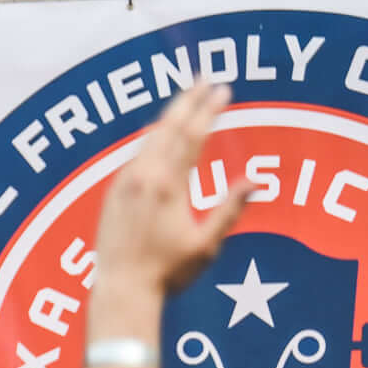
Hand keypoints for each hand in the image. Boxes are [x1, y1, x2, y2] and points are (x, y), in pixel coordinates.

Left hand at [94, 83, 252, 299]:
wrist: (121, 290)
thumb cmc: (167, 273)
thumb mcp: (206, 245)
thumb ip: (229, 209)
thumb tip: (256, 181)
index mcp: (169, 187)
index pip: (193, 136)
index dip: (209, 110)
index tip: (223, 89)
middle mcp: (143, 179)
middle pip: (167, 127)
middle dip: (187, 100)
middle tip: (204, 78)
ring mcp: (124, 184)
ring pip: (147, 139)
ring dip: (168, 117)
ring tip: (185, 99)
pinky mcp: (111, 194)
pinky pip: (133, 156)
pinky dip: (150, 139)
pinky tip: (158, 136)